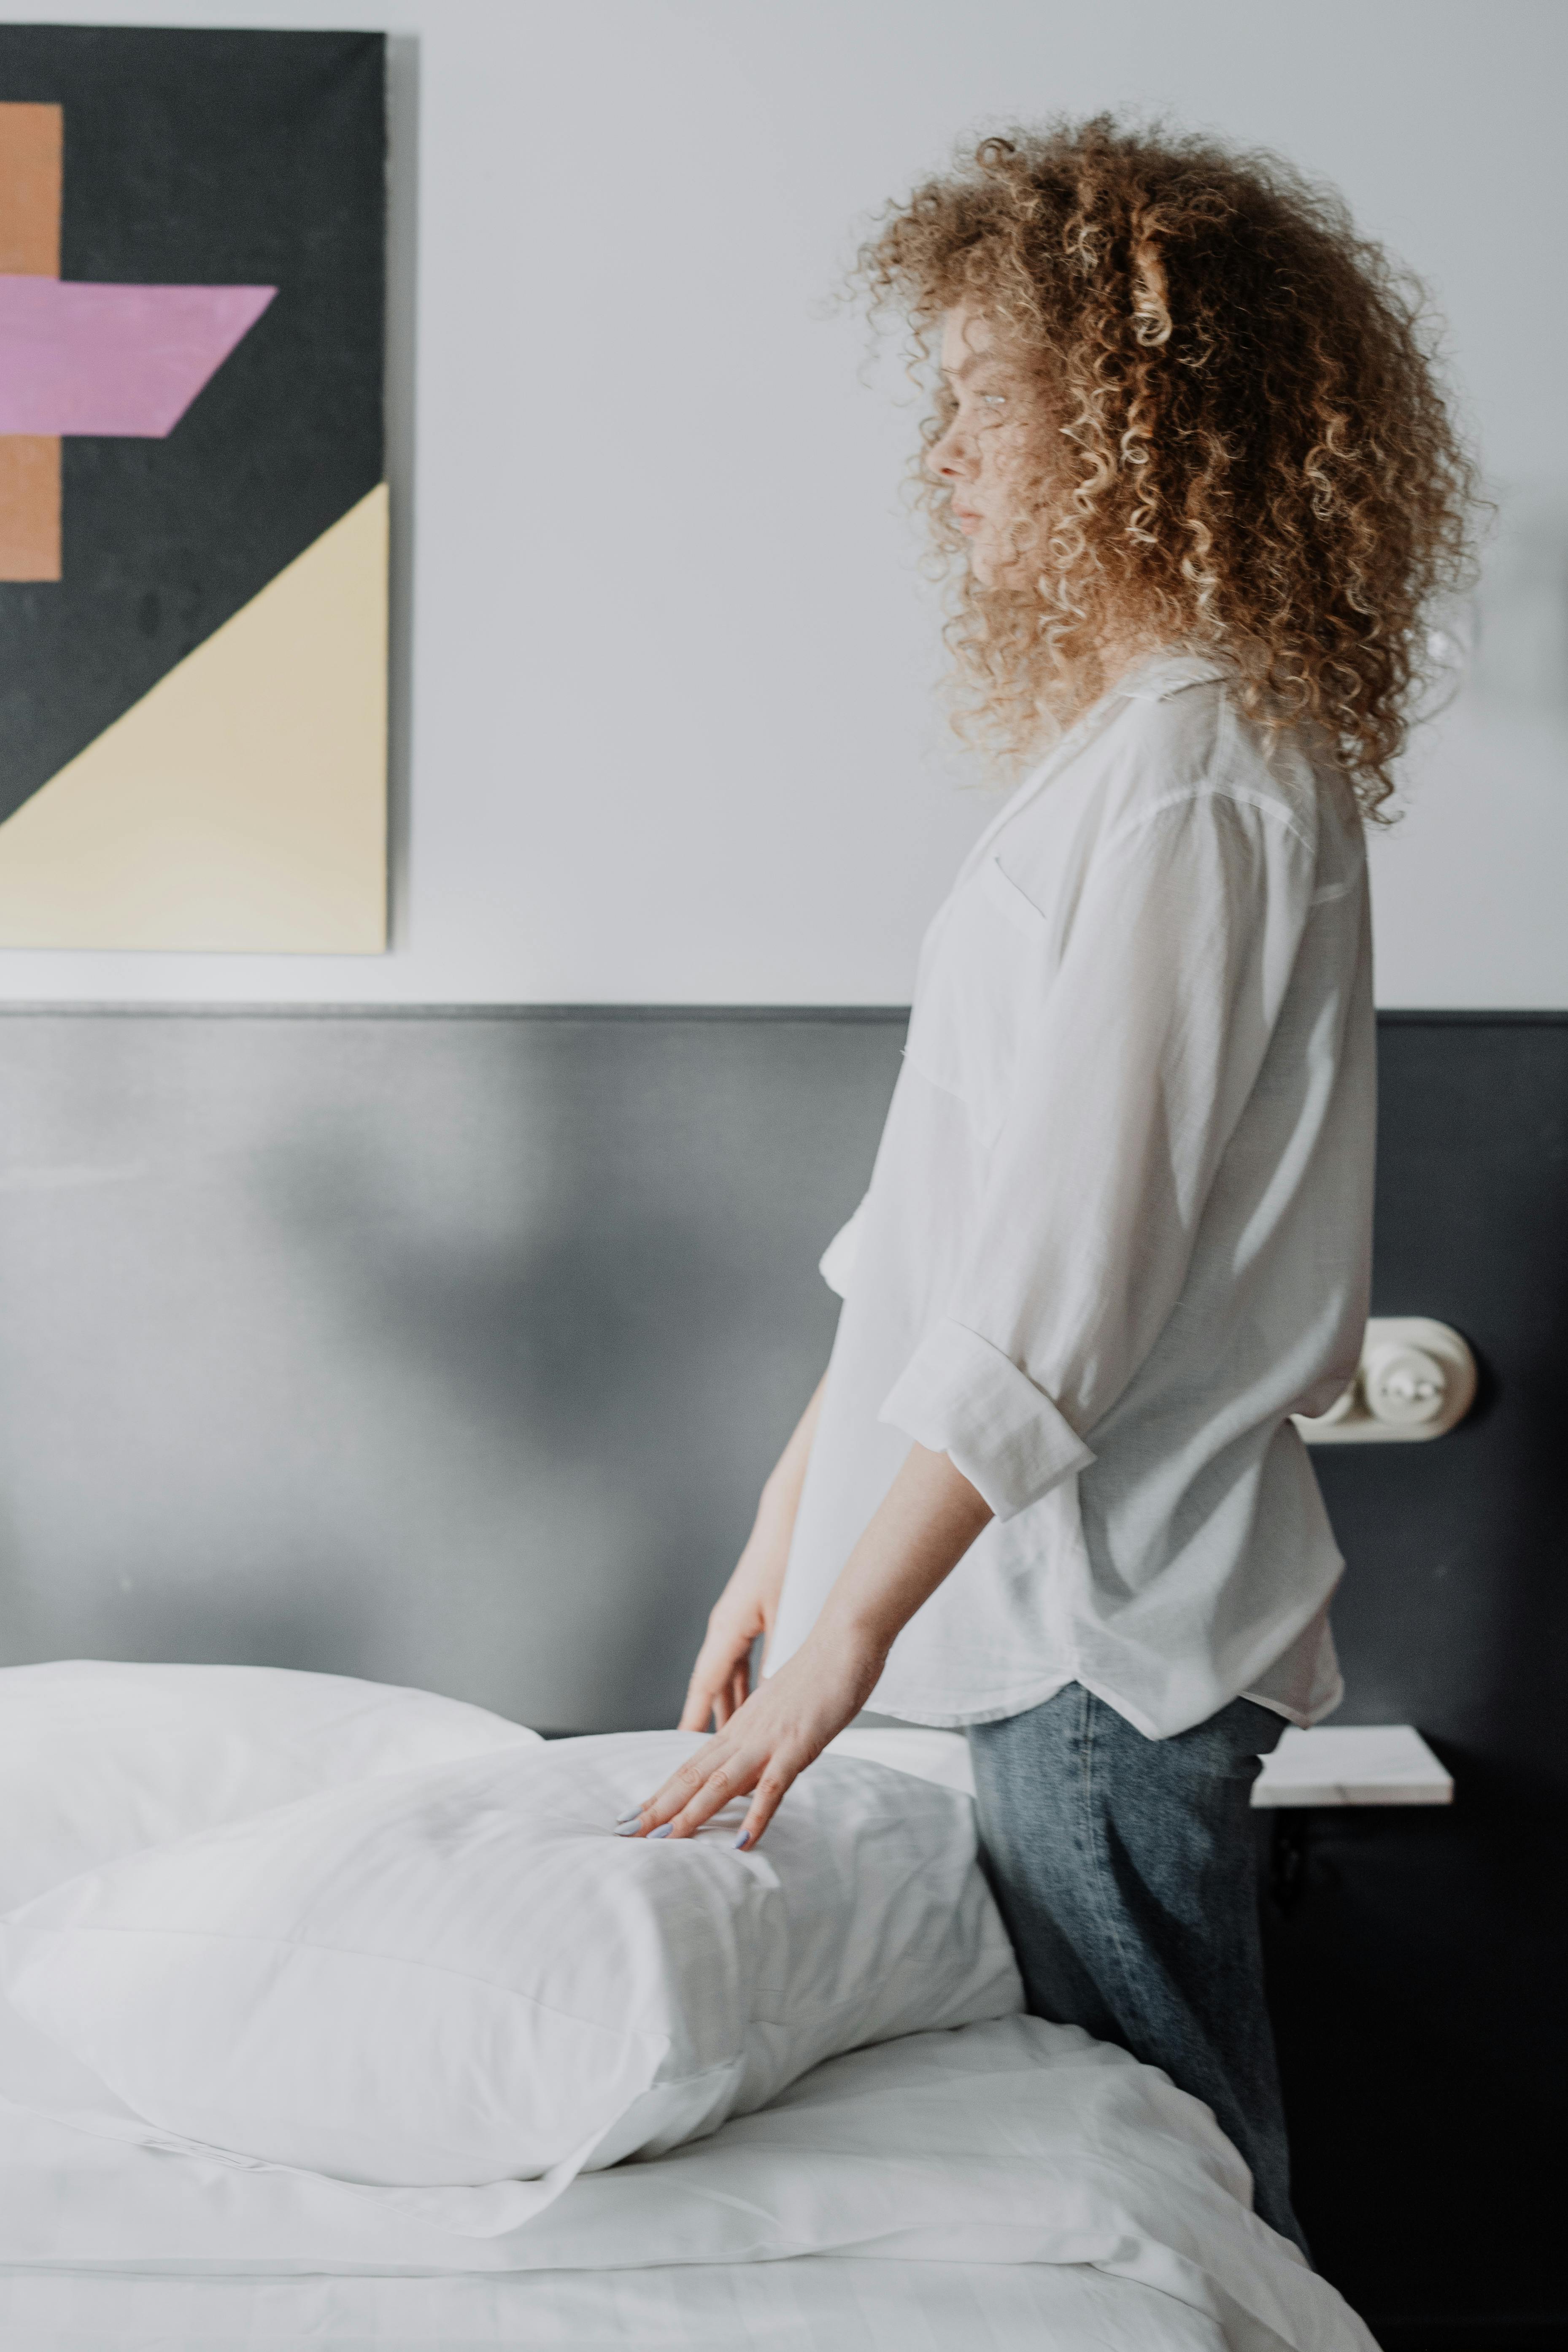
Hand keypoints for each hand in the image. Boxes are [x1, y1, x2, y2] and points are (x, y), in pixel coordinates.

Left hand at [634, 1439, 990, 1848]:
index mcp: (739, 1726)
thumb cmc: (820, 1674)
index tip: (632, 1817)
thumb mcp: (781, 1713)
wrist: (845, 1639)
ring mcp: (769, 1739)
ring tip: (665, 1841)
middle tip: (624, 1834)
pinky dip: (757, 1813)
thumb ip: (760, 1743)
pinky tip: (745, 1841)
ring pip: (720, 1782)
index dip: (660, 1794)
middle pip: (691, 1776)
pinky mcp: (798, 1744)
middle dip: (658, 1808)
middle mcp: (745, 1734)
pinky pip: (774, 1785)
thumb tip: (746, 1778)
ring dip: (691, 1814)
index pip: (689, 1765)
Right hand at [677, 1519, 787, 1733]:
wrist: (787, 1523)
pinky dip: (741, 1683)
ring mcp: (734, 1621)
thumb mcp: (785, 1616)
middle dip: (709, 1718)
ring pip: (726, 1673)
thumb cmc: (786, 1561)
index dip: (696, 1717)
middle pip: (712, 1683)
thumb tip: (774, 1694)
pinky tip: (751, 1699)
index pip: (706, 1684)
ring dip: (727, 1703)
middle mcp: (724, 1627)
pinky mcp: (747, 1616)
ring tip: (727, 1736)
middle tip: (704, 1754)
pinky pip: (738, 1659)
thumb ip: (778, 1656)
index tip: (685, 1746)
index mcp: (727, 1629)